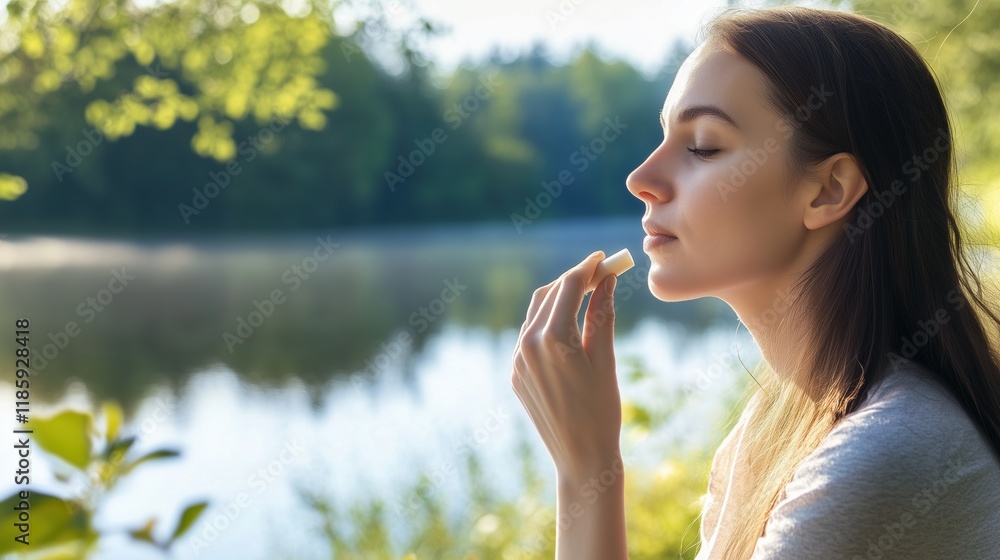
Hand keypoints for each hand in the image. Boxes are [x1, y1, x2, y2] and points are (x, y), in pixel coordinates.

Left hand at [511, 250, 621, 482]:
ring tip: (585, 295)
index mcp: (552, 338)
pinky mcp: (515, 374)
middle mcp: (527, 345)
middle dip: (573, 281)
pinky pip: (528, 337)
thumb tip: (607, 279)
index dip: (587, 268)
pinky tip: (567, 326)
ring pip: (535, 314)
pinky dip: (546, 323)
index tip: (603, 258)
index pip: (569, 287)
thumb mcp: (605, 358)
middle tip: (599, 274)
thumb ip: (602, 314)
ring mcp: (517, 361)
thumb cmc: (601, 409)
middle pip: (549, 294)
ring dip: (558, 299)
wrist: (580, 457)